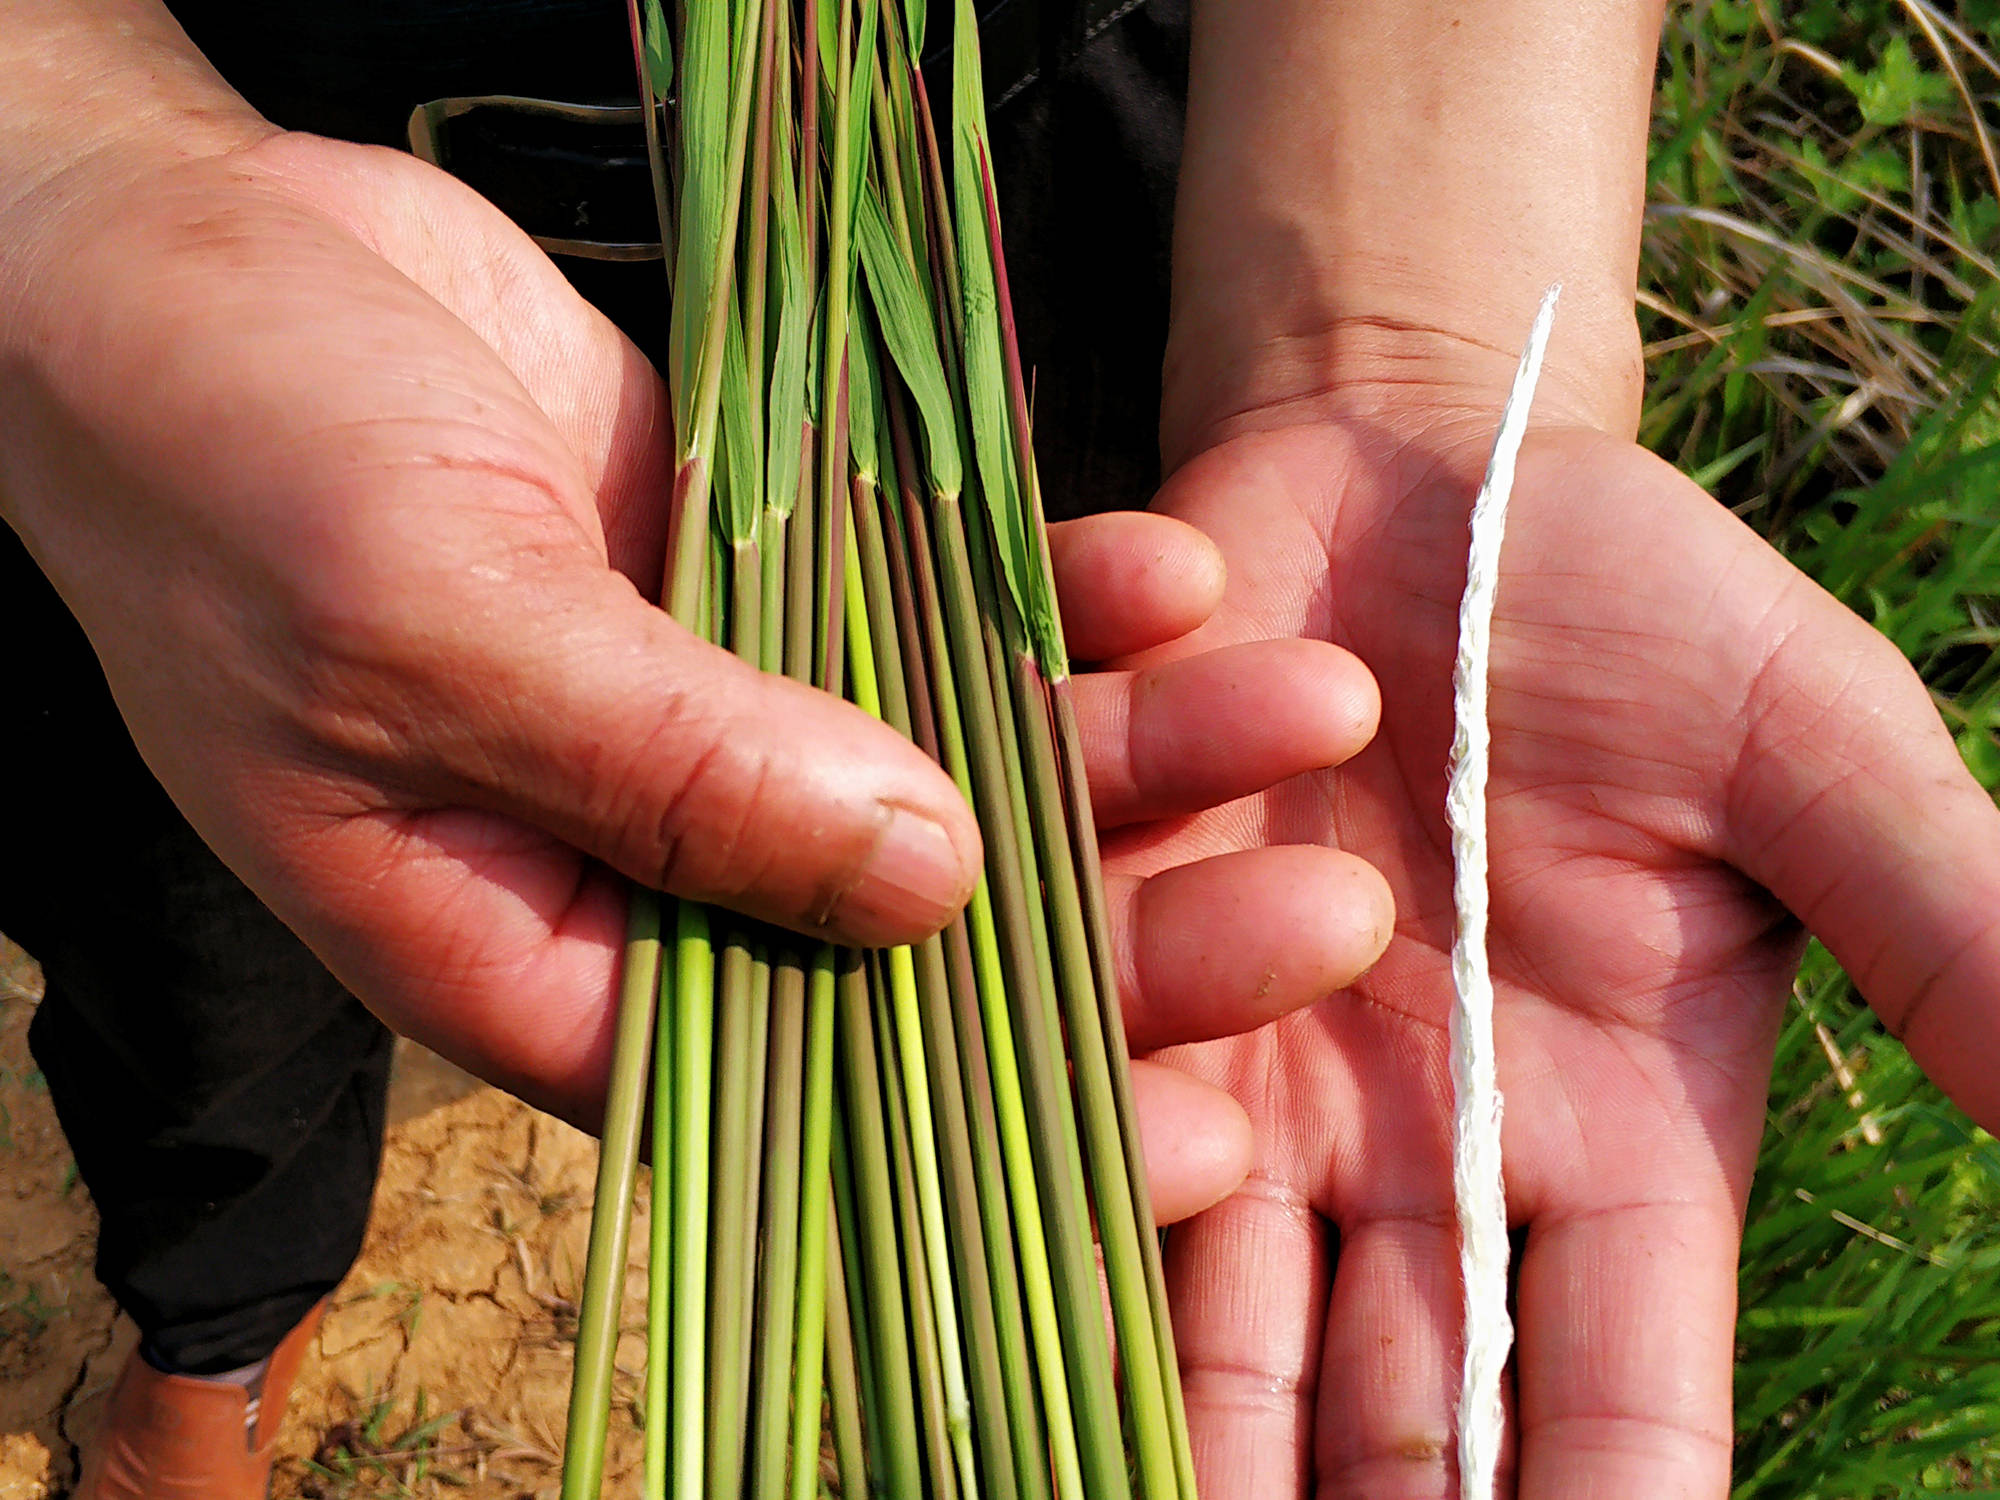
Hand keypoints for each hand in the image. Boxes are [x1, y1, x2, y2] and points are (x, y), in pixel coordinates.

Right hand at [1, 118, 1395, 1162]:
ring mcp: (725, 715)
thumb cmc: (222, 469)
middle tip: (1338, 910)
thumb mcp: (418, 628)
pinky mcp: (767, 579)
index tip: (1208, 1129)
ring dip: (1137, 747)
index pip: (810, 1092)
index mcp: (542, 951)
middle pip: (933, 941)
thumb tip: (920, 882)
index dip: (1009, 1120)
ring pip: (967, 772)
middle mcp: (656, 859)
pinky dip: (1052, 601)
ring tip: (1311, 704)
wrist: (185, 273)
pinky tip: (1173, 580)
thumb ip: (661, 764)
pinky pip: (941, 614)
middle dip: (1135, 929)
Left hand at [1114, 402, 1999, 1495]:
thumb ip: (1939, 921)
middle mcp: (1407, 1144)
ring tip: (1156, 1368)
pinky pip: (1069, 1031)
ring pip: (1186, 1271)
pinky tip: (1076, 1031)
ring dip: (1170, 1351)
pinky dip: (1079, 1053)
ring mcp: (1239, 1055)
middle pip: (1363, 1406)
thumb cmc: (1644, 615)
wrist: (1428, 476)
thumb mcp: (1811, 754)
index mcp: (1607, 1141)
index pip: (1605, 1401)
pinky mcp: (1103, 932)